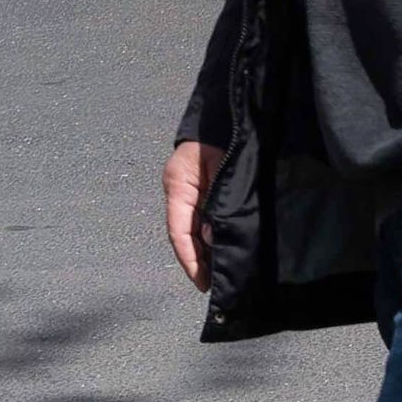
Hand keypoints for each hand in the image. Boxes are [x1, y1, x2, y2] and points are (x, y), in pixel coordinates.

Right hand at [163, 139, 210, 291]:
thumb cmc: (222, 137)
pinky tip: (219, 252)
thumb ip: (215, 201)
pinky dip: (208, 238)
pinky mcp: (198, 193)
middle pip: (184, 235)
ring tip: (216, 276)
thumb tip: (211, 237)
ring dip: (203, 252)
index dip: (189, 259)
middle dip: (196, 261)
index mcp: (178, 186)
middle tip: (210, 285)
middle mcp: (178, 193)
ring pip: (192, 230)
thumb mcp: (221, 167)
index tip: (201, 281)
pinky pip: (201, 221)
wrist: (222, 116)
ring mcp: (186, 194)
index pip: (179, 231)